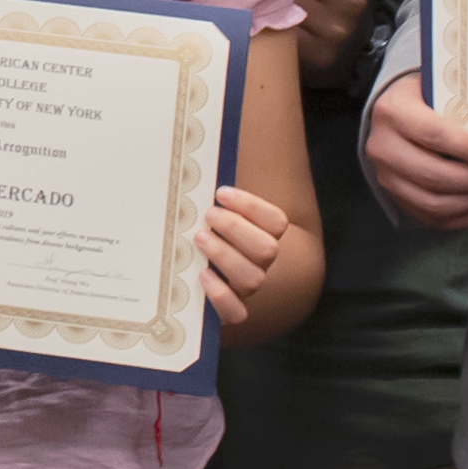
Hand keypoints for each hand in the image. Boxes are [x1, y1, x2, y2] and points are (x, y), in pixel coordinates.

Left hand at [196, 180, 309, 336]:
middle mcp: (261, 265)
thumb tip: (194, 155)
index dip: (252, 206)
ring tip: (200, 238)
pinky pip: (237, 311)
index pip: (276, 222)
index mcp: (263, 237)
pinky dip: (221, 294)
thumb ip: (212, 196)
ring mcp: (247, 290)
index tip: (221, 193)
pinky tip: (202, 275)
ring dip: (225, 255)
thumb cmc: (201, 237)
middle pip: (267, 249)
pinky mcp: (230, 313)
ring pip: (253, 277)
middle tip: (209, 216)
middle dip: (237, 229)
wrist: (191, 287)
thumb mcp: (209, 215)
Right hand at [361, 71, 467, 228]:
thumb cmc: (424, 99)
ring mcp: (385, 176)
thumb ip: (465, 108)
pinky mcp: (394, 197)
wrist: (394, 113)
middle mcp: (383, 146)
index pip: (435, 135)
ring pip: (433, 202)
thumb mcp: (438, 91)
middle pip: (434, 175)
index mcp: (393, 112)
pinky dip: (464, 218)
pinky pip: (432, 218)